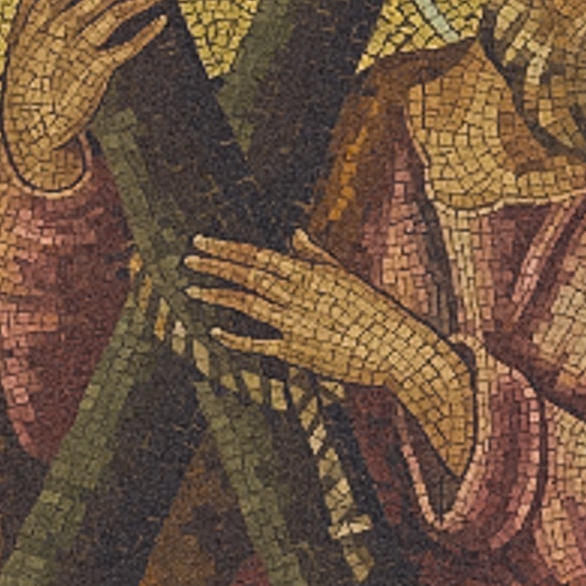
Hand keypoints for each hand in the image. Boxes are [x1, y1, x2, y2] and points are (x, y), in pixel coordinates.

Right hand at [0, 0, 171, 191]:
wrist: (30, 127)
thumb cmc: (24, 82)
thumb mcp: (17, 41)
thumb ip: (26, 8)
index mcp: (42, 16)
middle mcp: (61, 28)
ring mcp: (79, 48)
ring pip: (116, 14)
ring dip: (142, 0)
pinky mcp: (96, 70)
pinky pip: (128, 45)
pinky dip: (147, 32)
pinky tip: (160, 22)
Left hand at [181, 234, 478, 476]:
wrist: (396, 348)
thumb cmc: (376, 312)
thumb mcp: (347, 277)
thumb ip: (317, 257)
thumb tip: (296, 234)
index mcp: (311, 273)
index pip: (258, 256)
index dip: (227, 249)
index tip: (202, 243)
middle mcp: (299, 294)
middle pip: (248, 275)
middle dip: (215, 265)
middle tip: (189, 258)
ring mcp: (296, 322)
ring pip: (248, 303)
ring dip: (217, 296)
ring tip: (192, 290)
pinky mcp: (297, 351)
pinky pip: (258, 342)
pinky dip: (235, 337)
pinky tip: (216, 331)